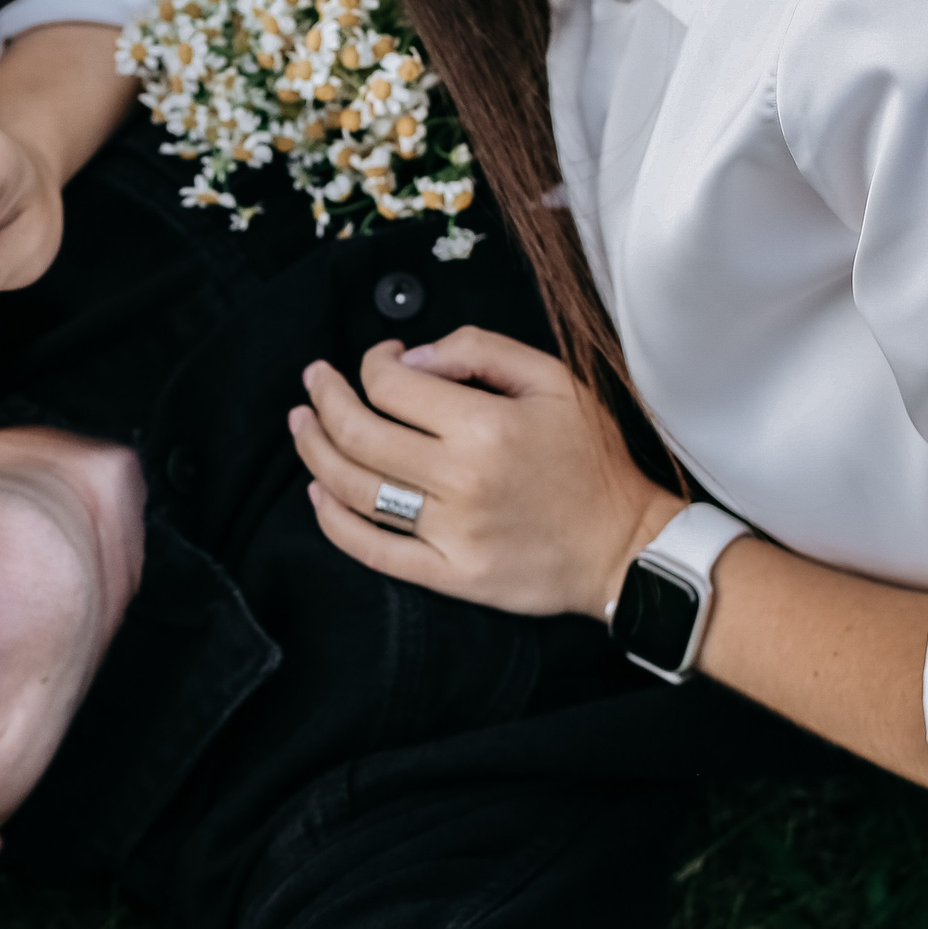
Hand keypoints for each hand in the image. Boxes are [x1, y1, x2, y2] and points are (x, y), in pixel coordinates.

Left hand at [288, 329, 684, 617]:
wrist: (625, 546)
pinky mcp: (450, 576)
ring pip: (355, 489)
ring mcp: (451, 534)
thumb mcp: (553, 382)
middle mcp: (461, 481)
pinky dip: (334, 521)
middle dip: (324, 399)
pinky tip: (317, 494)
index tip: (380, 357)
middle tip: (314, 382)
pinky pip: (373, 550)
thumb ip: (481, 352)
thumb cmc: (591, 461)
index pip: (392, 386)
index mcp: (486, 427)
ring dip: (314, 452)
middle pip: (358, 434)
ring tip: (302, 425)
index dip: (372, 363)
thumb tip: (412, 355)